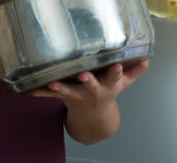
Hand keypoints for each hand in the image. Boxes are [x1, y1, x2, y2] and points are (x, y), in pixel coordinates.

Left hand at [31, 59, 149, 140]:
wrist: (94, 118)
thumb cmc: (107, 93)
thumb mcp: (122, 84)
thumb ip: (133, 71)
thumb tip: (147, 59)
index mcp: (107, 86)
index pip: (114, 77)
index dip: (116, 71)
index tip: (116, 65)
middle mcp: (92, 91)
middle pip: (91, 85)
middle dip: (88, 80)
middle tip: (84, 74)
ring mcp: (77, 95)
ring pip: (68, 91)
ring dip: (59, 88)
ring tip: (52, 84)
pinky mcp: (63, 97)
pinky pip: (49, 95)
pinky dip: (40, 92)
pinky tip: (30, 90)